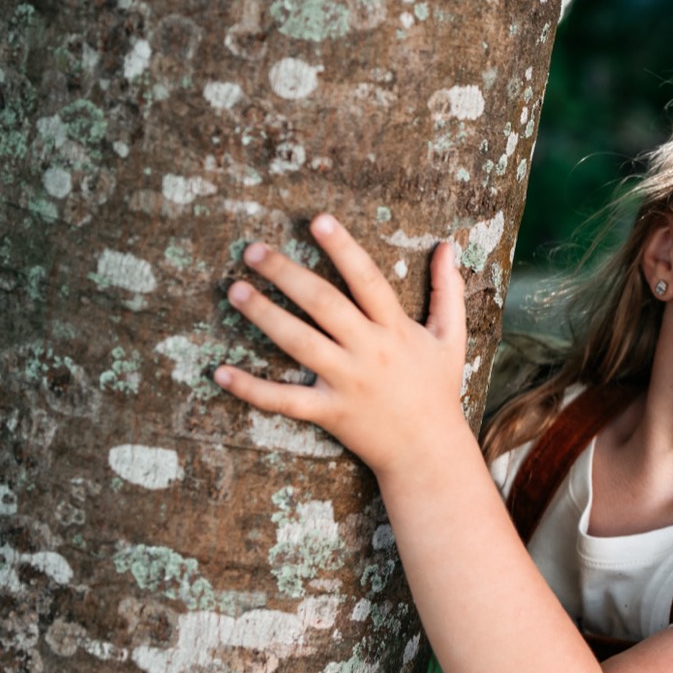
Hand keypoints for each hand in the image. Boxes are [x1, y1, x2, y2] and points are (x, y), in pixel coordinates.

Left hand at [214, 214, 469, 476]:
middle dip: (288, 274)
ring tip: (235, 291)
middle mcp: (370, 352)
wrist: (429, 453)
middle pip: (325, 305)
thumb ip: (448, 291)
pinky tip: (220, 372)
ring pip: (300, 344)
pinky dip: (251, 389)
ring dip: (265, 316)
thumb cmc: (437, 390)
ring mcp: (348, 383)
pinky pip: (285, 400)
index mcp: (395, 329)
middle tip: (253, 249)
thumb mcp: (451, 338)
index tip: (318, 220)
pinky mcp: (330, 413)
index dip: (344, 248)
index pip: (368, 280)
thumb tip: (447, 246)